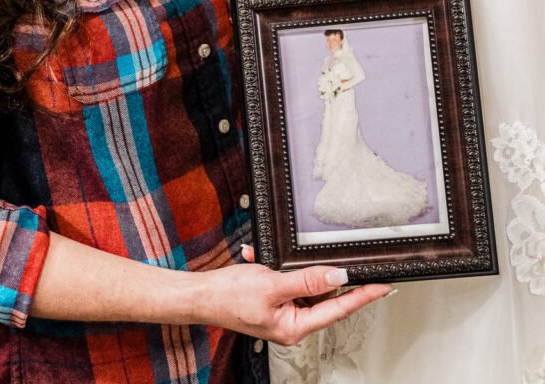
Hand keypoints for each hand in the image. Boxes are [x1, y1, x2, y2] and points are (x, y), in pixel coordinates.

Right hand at [194, 247, 393, 345]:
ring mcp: (282, 312)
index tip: (384, 286)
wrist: (200, 296)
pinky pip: (286, 281)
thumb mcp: (272, 284)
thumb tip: (338, 275)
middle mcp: (292, 322)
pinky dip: (275, 267)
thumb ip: (307, 280)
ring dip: (292, 268)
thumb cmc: (229, 297)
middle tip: (338, 257)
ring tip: (271, 261)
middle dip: (321, 273)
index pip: (339, 309)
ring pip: (304, 285)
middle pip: (323, 297)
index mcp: (295, 326)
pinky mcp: (272, 300)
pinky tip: (258, 259)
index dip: (364, 295)